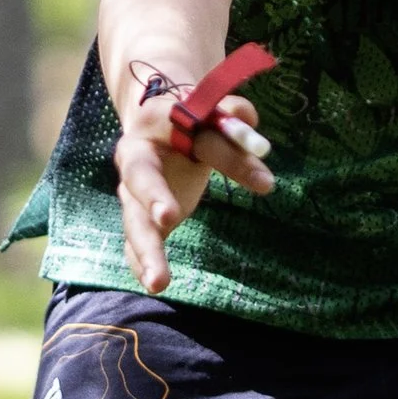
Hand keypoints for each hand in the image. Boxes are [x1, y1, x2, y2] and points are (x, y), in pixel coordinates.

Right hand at [115, 94, 274, 295]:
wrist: (157, 126)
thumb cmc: (194, 119)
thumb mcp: (217, 115)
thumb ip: (235, 125)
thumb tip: (256, 141)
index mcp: (157, 122)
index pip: (198, 137)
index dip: (227, 155)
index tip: (265, 182)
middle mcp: (135, 157)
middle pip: (141, 178)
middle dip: (153, 197)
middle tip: (169, 218)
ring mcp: (132, 191)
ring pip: (134, 219)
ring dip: (146, 250)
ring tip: (158, 281)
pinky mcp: (138, 216)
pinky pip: (133, 240)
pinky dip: (139, 262)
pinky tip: (151, 283)